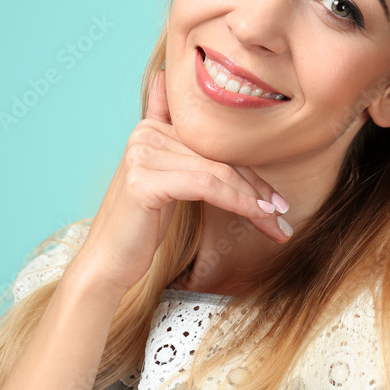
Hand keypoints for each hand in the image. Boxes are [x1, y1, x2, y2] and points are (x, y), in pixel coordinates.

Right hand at [68, 69, 288, 292]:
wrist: (107, 263)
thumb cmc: (141, 228)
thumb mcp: (168, 183)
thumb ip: (189, 158)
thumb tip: (229, 158)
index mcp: (151, 127)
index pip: (215, 145)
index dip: (249, 169)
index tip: (276, 197)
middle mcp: (145, 133)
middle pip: (219, 157)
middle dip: (257, 188)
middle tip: (283, 213)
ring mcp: (142, 153)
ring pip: (217, 171)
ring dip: (254, 199)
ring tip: (277, 222)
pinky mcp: (144, 179)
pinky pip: (206, 185)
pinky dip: (237, 202)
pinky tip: (257, 216)